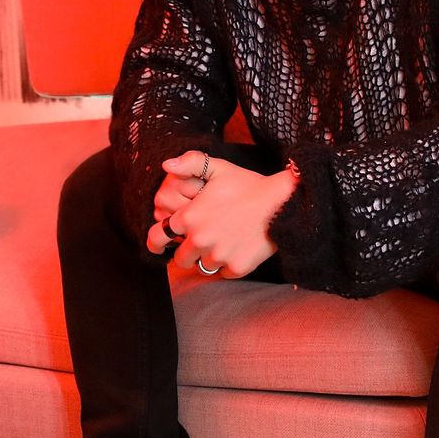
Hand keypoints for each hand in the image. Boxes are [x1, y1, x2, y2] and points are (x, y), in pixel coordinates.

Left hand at [146, 152, 296, 277]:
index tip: (159, 247)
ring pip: (203, 267)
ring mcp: (218, 256)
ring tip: (225, 241)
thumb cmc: (249, 184)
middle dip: (187, 252)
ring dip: (209, 258)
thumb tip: (166, 165)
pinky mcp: (236, 268)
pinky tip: (238, 248)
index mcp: (190, 217)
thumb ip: (190, 163)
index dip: (155, 243)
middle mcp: (200, 239)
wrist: (283, 203)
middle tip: (204, 241)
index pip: (157, 237)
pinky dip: (228, 265)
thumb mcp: (219, 168)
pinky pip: (224, 273)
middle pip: (180, 259)